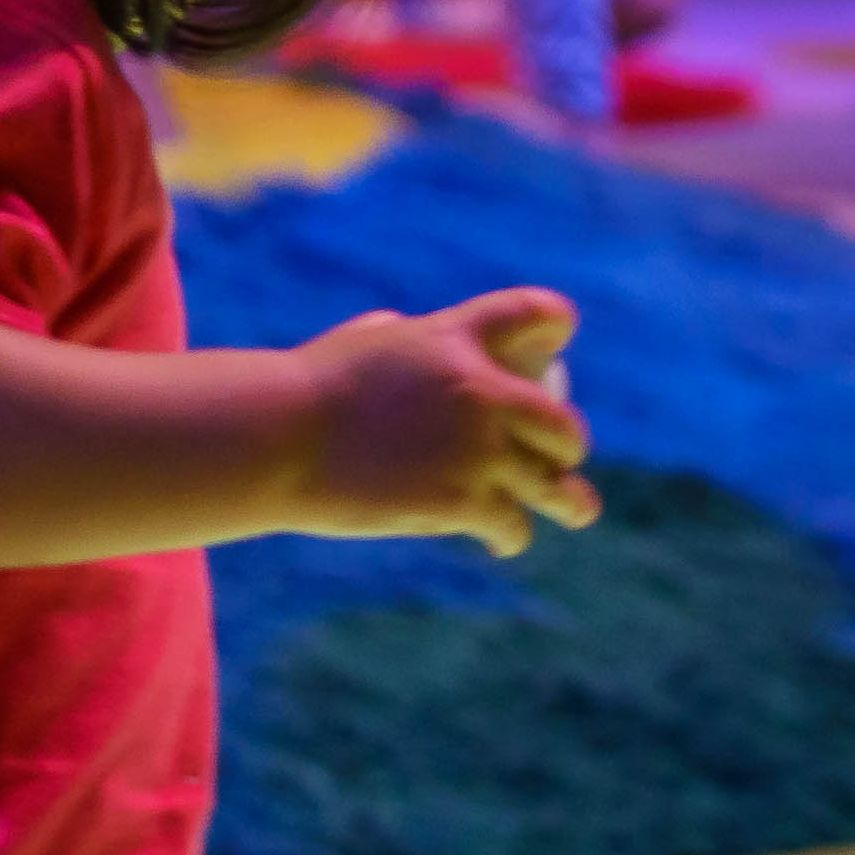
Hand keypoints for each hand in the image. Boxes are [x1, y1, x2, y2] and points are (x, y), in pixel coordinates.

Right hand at [290, 289, 598, 556]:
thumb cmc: (303, 391)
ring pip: (554, 484)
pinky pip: (511, 525)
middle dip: (567, 443)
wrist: (276, 437)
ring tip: (578, 510)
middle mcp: (483, 392)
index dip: (556, 322)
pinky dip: (510, 536)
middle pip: (562, 422)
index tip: (562, 336)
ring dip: (570, 501)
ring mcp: (479, 450)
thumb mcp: (357, 344)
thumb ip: (393, 337)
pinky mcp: (463, 501)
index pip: (536, 313)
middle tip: (562, 457)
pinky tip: (505, 542)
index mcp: (457, 338)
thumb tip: (397, 330)